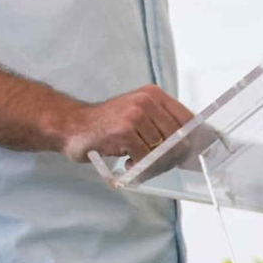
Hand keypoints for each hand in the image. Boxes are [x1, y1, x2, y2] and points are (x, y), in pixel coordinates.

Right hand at [59, 84, 194, 163]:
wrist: (72, 125)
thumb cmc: (106, 124)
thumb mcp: (137, 114)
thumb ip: (161, 124)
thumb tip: (189, 146)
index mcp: (153, 94)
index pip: (187, 120)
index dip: (189, 140)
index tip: (183, 155)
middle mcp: (146, 100)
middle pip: (177, 138)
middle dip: (169, 158)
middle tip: (155, 165)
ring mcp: (135, 114)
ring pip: (162, 150)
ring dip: (152, 164)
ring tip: (136, 163)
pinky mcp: (124, 130)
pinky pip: (144, 157)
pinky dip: (138, 167)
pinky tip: (126, 163)